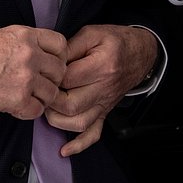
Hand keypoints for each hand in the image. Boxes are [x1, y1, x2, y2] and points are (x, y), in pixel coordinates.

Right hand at [0, 25, 68, 119]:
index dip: (60, 57)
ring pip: (52, 93)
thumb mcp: (4, 35)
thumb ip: (27, 42)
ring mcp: (25, 77)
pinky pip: (37, 110)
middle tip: (38, 85)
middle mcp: (30, 54)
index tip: (51, 65)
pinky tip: (17, 106)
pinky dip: (29, 111)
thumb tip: (45, 53)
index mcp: (27, 36)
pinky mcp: (18, 98)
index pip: (61, 44)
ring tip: (26, 97)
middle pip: (60, 70)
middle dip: (51, 80)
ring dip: (41, 98)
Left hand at [44, 24, 157, 156]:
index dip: (51, 77)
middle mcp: (104, 89)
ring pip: (79, 123)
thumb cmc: (115, 41)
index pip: (68, 79)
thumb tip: (50, 61)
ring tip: (48, 108)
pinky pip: (94, 134)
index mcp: (102, 66)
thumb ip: (69, 47)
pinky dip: (79, 145)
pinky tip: (64, 150)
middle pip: (71, 105)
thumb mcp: (92, 33)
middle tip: (42, 90)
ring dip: (58, 120)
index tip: (43, 71)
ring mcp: (105, 104)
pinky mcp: (105, 112)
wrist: (139, 53)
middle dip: (51, 101)